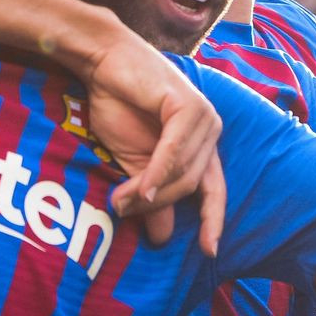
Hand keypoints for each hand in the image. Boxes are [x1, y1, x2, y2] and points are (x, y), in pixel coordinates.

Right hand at [78, 27, 226, 254]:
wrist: (101, 62)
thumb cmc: (117, 105)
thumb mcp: (134, 162)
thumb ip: (152, 196)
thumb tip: (162, 239)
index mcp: (202, 145)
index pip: (214, 190)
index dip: (214, 221)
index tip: (210, 252)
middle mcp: (211, 131)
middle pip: (192, 187)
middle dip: (159, 206)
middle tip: (124, 211)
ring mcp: (204, 117)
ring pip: (183, 174)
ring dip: (151, 194)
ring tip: (120, 201)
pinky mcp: (189, 106)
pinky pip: (174, 154)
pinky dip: (156, 176)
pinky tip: (140, 190)